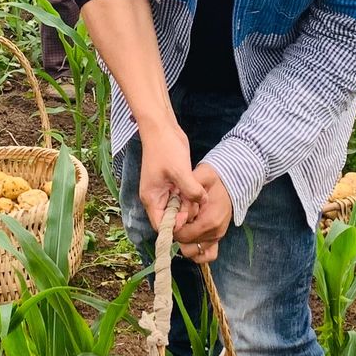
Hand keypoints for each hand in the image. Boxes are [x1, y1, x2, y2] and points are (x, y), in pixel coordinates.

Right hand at [138, 122, 204, 246]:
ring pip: (177, 208)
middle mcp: (156, 198)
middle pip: (170, 219)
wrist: (162, 128)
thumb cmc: (165, 148)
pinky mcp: (172, 184)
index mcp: (151, 198)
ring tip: (200, 199)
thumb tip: (203, 202)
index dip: (175, 227)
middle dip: (184, 216)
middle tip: (198, 206)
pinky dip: (190, 197)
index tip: (189, 218)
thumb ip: (191, 190)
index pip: (161, 225)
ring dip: (189, 206)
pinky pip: (181, 197)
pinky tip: (200, 193)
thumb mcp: (180, 170)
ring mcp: (164, 191)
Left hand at [173, 164, 232, 262]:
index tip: (172, 215)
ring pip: (192, 252)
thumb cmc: (214, 179)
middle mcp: (214, 233)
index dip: (172, 226)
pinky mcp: (217, 239)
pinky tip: (190, 238)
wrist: (231, 182)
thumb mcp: (201, 176)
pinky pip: (206, 255)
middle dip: (177, 233)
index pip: (182, 234)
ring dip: (184, 242)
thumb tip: (177, 206)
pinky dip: (196, 251)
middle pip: (185, 244)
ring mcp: (216, 238)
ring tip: (184, 226)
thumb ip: (188, 190)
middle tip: (177, 220)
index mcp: (209, 221)